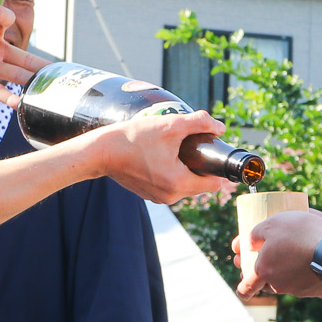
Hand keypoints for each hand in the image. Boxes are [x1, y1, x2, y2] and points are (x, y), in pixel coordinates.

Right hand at [81, 109, 236, 203]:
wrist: (101, 151)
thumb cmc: (134, 138)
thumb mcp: (170, 125)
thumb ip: (199, 123)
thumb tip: (219, 127)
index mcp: (179, 183)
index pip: (213, 184)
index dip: (217, 168)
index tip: (213, 152)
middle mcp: (170, 197)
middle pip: (199, 185)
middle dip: (201, 166)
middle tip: (195, 146)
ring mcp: (158, 198)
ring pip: (184, 185)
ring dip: (186, 170)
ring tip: (178, 150)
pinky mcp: (148, 194)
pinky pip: (169, 186)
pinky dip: (171, 174)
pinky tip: (164, 157)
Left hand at [234, 208, 321, 299]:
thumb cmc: (302, 234)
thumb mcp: (273, 224)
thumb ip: (255, 234)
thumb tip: (248, 242)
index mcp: (264, 271)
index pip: (245, 289)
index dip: (243, 286)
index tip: (245, 276)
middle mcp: (278, 285)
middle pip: (265, 284)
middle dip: (264, 272)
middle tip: (268, 255)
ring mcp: (298, 289)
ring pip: (285, 282)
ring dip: (286, 270)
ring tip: (294, 251)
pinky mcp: (315, 290)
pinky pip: (304, 281)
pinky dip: (304, 272)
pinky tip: (311, 257)